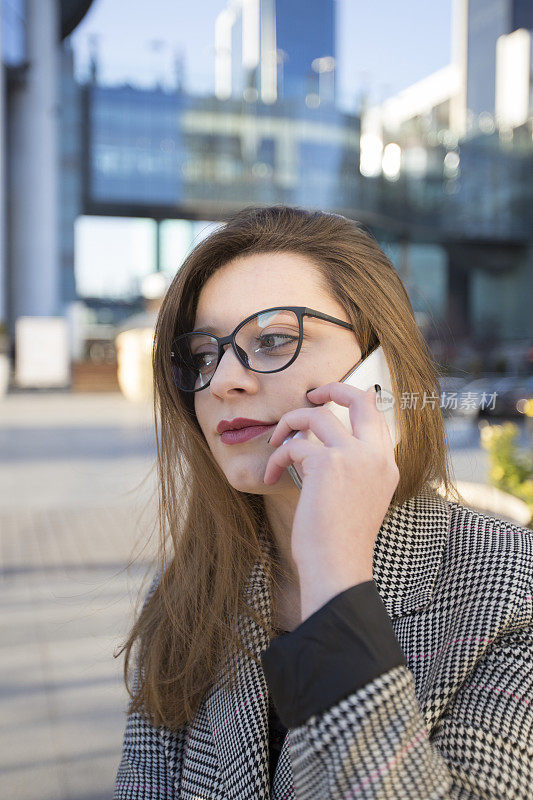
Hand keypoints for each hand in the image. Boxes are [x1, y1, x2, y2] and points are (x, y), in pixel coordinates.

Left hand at [263, 384, 398, 620]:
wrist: (337, 566)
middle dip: (332, 388)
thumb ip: (349, 470)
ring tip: (277, 442)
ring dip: (290, 423)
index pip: (376, 417)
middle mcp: (375, 456)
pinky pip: (294, 446)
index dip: (356, 401)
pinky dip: (277, 458)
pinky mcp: (328, 463)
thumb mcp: (355, 499)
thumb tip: (315, 446)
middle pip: (360, 399)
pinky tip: (271, 475)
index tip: (330, 400)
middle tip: (310, 396)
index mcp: (386, 465)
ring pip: (318, 415)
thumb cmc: (339, 541)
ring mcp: (354, 457)